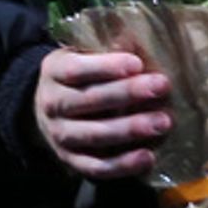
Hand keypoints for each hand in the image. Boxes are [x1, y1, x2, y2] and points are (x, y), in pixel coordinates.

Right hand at [32, 47, 173, 179]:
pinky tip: (148, 157)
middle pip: (90, 100)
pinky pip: (96, 167)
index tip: (137, 63)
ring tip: (162, 122)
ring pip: (95, 135)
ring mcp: (60, 136)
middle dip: (128, 93)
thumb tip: (144, 40)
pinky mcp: (71, 161)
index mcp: (54, 72)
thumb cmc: (78, 75)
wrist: (45, 109)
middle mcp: (53, 105)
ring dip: (130, 130)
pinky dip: (122, 165)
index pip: (77, 69)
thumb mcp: (81, 54)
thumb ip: (105, 49)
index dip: (106, 67)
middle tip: (162, 87)